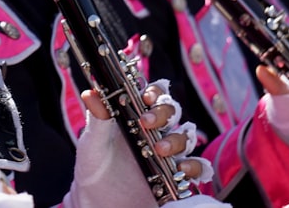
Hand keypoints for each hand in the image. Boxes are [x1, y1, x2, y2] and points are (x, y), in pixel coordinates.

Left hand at [83, 82, 209, 183]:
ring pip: (185, 136)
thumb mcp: (92, 142)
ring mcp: (167, 153)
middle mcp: (155, 131)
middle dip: (163, 113)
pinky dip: (195, 165)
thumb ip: (97, 119)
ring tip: (160, 150)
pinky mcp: (176, 175)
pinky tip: (182, 169)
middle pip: (171, 111)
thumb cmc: (94, 165)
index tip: (146, 97)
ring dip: (177, 139)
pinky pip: (197, 167)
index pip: (152, 94)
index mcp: (135, 116)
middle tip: (146, 122)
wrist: (98, 200)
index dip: (154, 91)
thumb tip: (91, 94)